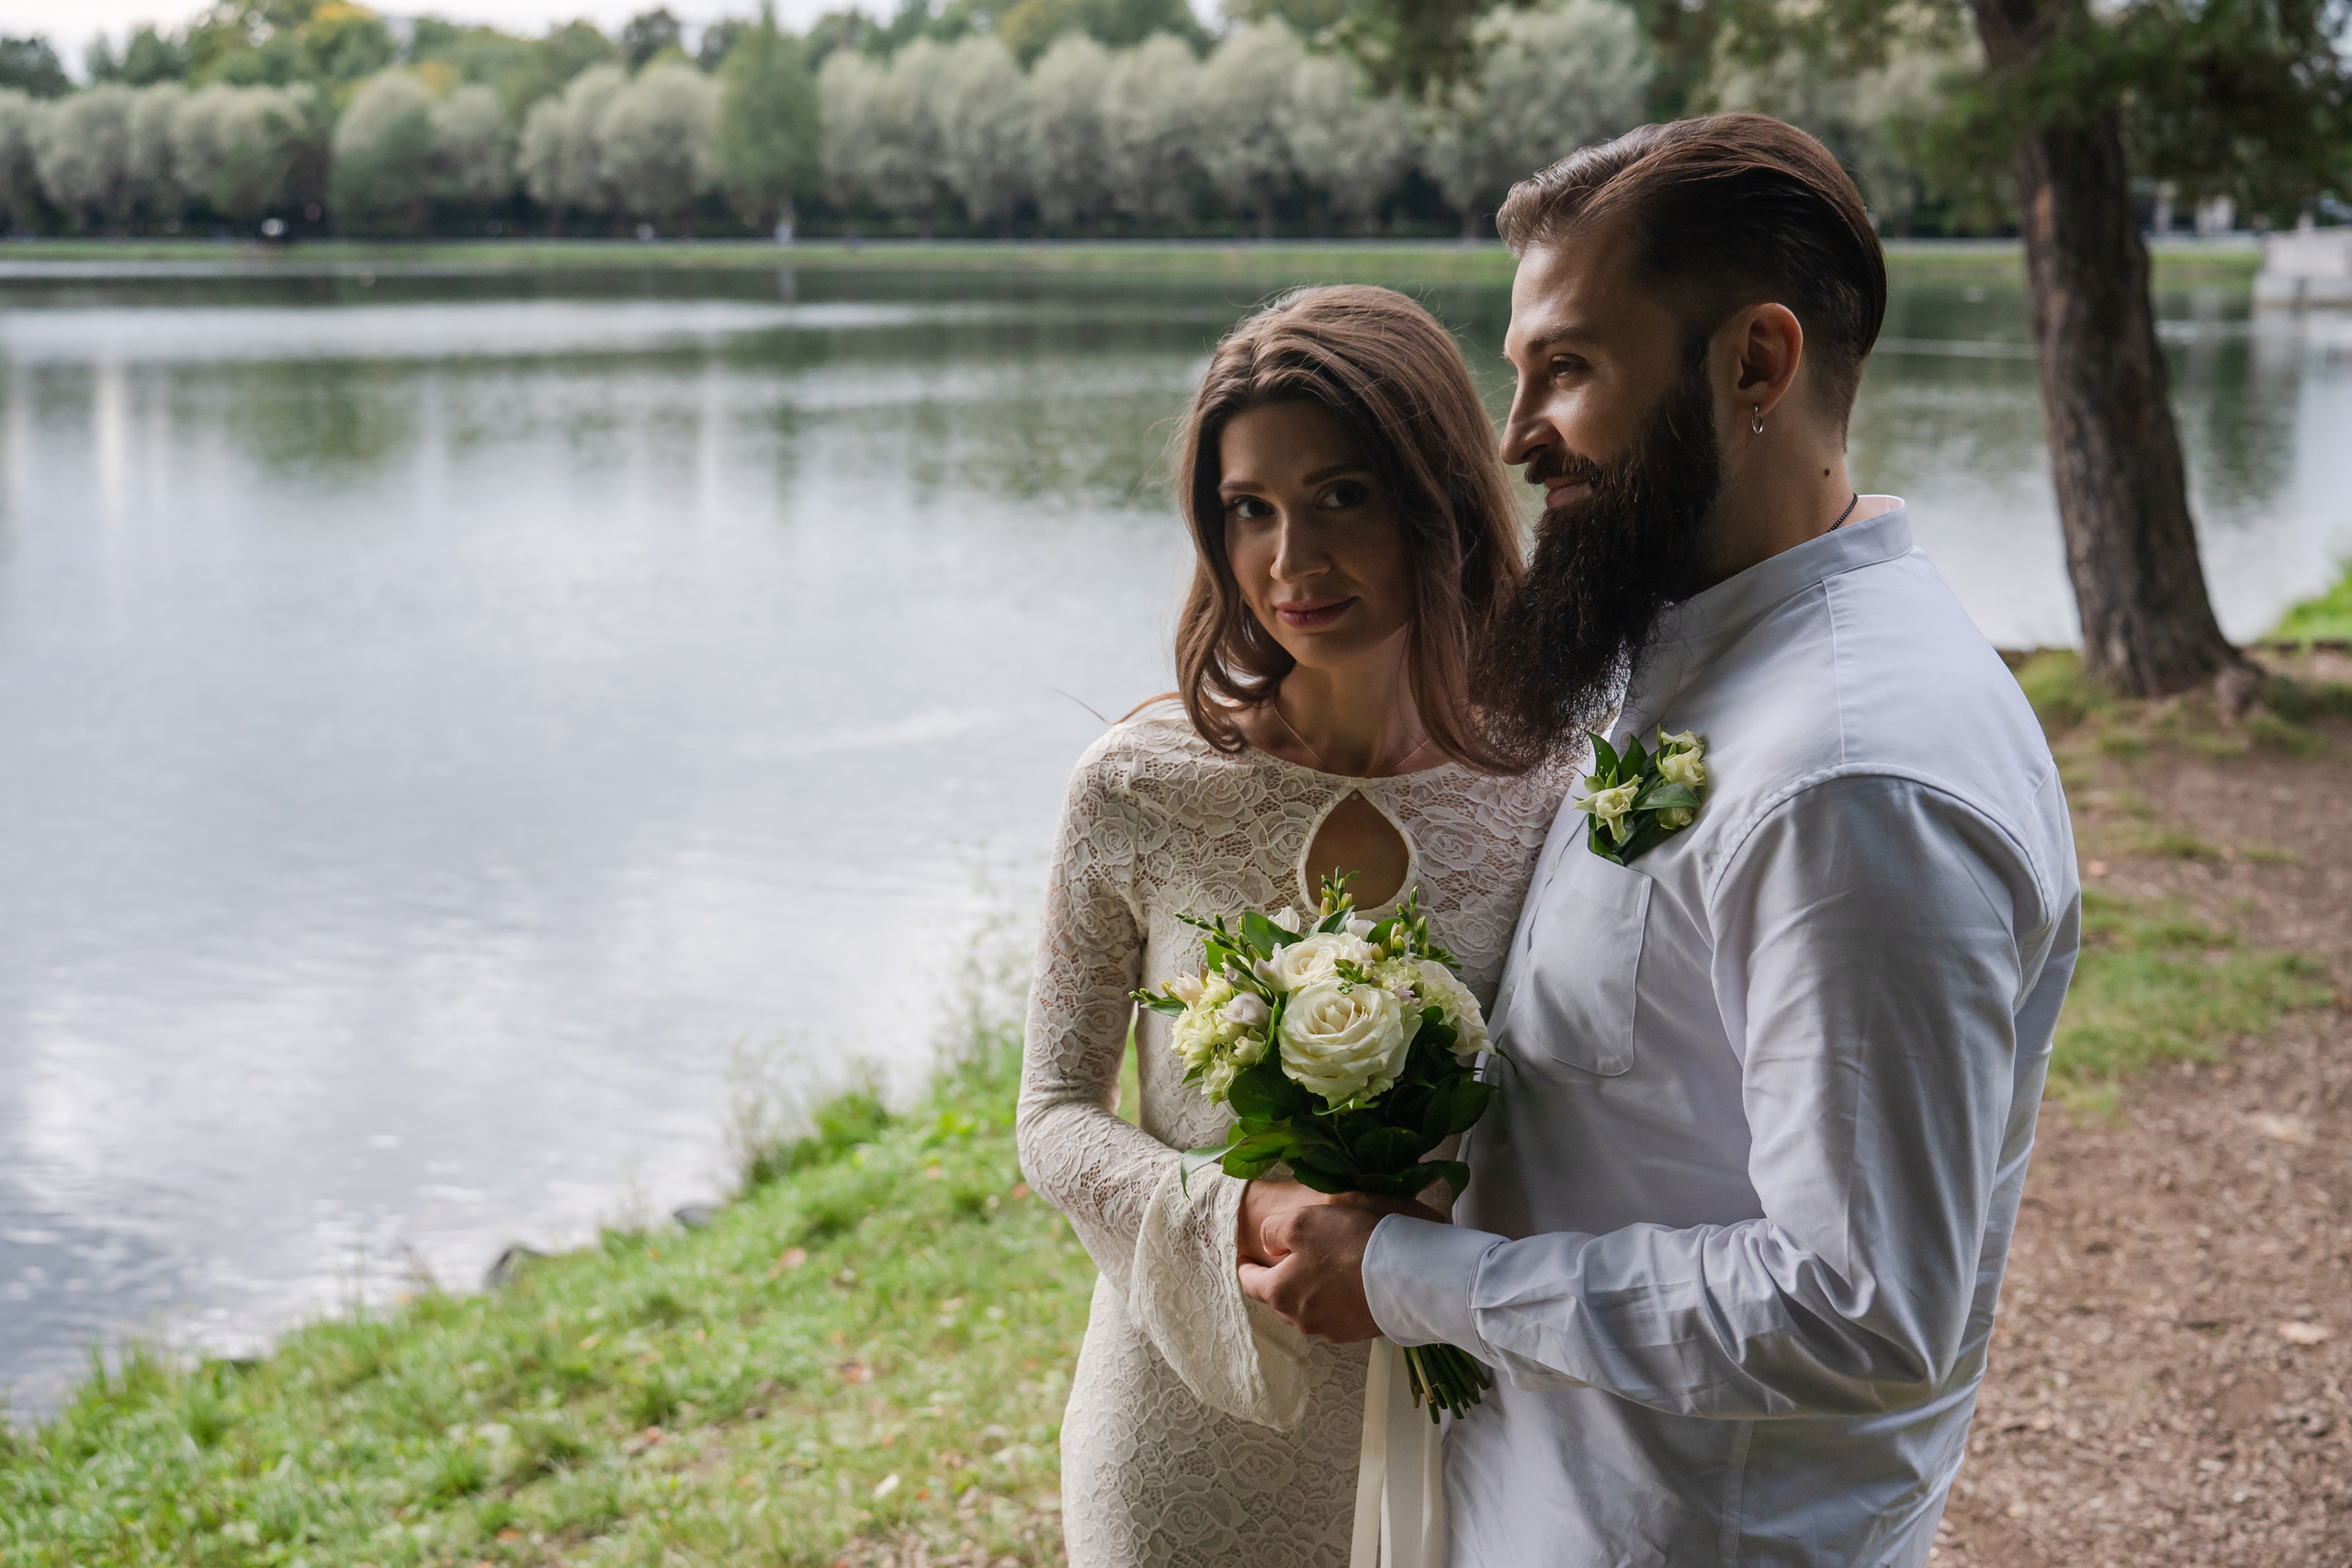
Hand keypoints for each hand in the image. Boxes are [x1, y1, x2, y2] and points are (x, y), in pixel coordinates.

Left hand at [1238, 1192, 1442, 1342]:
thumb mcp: (1302, 1220)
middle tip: (1295, 1253)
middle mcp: (1301, 1320)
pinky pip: (1338, 1312)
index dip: (1246, 1266)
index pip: (1249, 1282)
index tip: (1245, 1256)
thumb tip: (1268, 1245)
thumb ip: (1273, 1230)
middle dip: (1283, 1275)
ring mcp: (1332, 1330)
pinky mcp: (1358, 1332)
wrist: (1407, 1278)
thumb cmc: (1350, 1244)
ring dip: (1313, 1288)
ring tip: (1330, 1264)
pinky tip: (1354, 1279)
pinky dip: (1339, 1297)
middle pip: (1281, 1295)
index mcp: (1280, 1294)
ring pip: (1310, 1305)